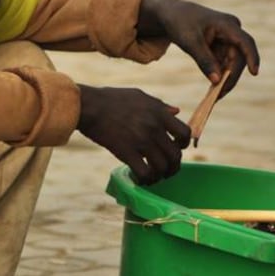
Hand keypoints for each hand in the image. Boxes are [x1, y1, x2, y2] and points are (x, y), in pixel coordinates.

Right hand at [76, 85, 191, 184]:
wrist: (89, 106)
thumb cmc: (112, 99)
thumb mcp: (139, 96)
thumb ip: (160, 105)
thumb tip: (176, 112)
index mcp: (159, 113)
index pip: (185, 133)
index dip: (183, 145)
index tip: (176, 148)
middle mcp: (154, 128)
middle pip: (175, 156)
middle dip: (173, 167)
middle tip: (166, 170)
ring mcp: (141, 141)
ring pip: (162, 167)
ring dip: (159, 176)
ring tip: (153, 177)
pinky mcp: (127, 153)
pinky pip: (144, 173)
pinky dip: (145, 179)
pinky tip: (140, 178)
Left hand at [137, 0, 259, 97]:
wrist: (172, 14)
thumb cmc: (180, 24)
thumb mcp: (190, 42)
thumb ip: (204, 61)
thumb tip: (217, 81)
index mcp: (226, 24)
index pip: (245, 42)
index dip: (252, 57)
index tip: (254, 73)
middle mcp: (232, 31)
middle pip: (239, 58)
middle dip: (231, 77)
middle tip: (219, 96)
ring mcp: (228, 39)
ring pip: (232, 64)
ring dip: (225, 79)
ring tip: (214, 97)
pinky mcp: (222, 47)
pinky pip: (225, 64)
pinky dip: (219, 76)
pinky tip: (213, 90)